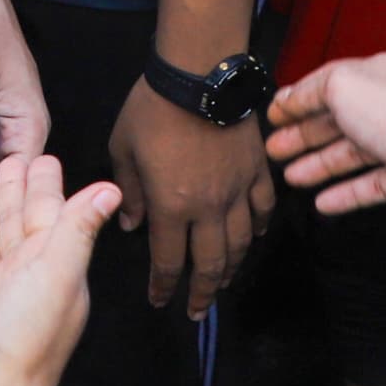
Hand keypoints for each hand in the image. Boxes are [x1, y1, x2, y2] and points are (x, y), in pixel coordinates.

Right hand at [0, 148, 114, 385]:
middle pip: (18, 228)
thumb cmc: (25, 335)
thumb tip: (111, 189)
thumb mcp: (58, 272)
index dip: (44, 187)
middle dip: (13, 195)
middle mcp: (24, 283)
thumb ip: (78, 228)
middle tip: (3, 159)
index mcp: (53, 269)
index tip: (39, 155)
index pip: (50, 217)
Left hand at [110, 80, 268, 312]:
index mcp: (170, 205)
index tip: (159, 300)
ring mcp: (237, 190)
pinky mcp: (257, 170)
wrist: (198, 73)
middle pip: (210, 264)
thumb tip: (131, 225)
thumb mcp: (122, 149)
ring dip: (231, 268)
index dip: (163, 286)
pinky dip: (259, 228)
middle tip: (197, 312)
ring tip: (223, 283)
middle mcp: (208, 207)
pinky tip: (254, 237)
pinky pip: (263, 209)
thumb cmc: (152, 107)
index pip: (167, 260)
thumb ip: (128, 192)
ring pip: (240, 243)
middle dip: (202, 293)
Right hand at [266, 54, 385, 219]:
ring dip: (318, 166)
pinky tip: (323, 202)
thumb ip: (310, 91)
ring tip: (292, 177)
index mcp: (369, 79)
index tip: (272, 116)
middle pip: (333, 124)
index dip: (296, 103)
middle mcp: (382, 111)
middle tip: (275, 150)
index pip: (324, 89)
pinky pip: (367, 189)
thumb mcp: (342, 85)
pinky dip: (344, 195)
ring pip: (348, 157)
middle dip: (302, 136)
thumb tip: (289, 98)